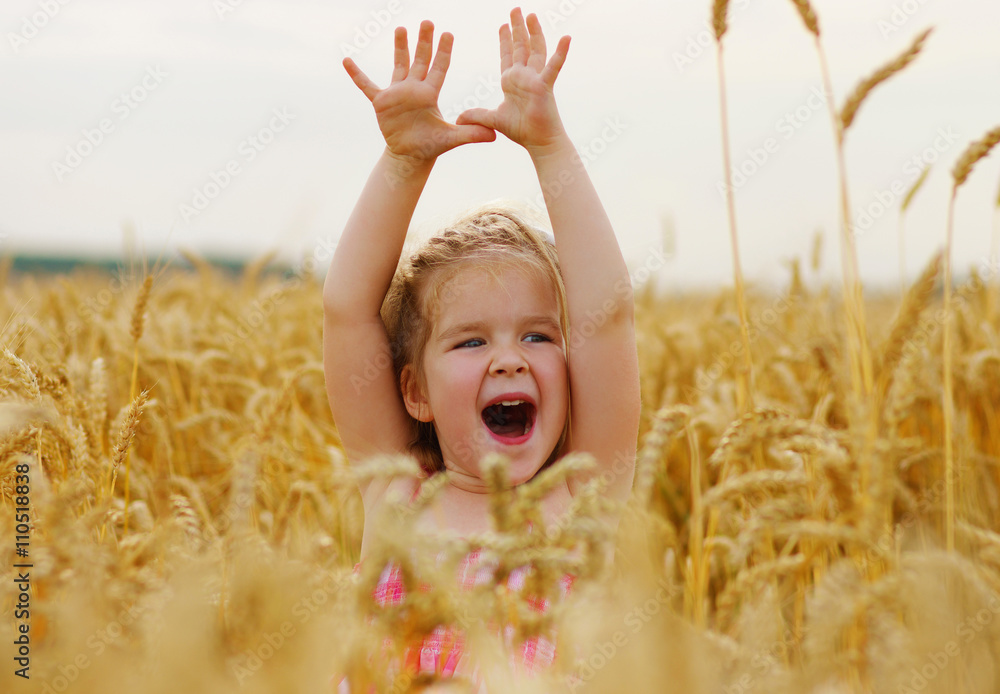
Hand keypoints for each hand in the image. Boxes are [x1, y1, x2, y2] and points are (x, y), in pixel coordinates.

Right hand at [343, 20, 495, 164]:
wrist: (410, 155)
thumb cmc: (431, 145)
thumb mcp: (452, 138)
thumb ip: (471, 133)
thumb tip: (495, 135)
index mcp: (430, 94)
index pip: (439, 68)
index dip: (443, 52)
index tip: (448, 34)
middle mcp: (414, 88)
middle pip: (420, 60)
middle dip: (424, 41)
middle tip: (428, 22)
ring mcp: (397, 93)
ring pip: (398, 65)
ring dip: (399, 48)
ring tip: (401, 28)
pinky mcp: (381, 102)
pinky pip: (366, 85)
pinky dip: (356, 74)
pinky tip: (347, 60)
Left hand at [456, 8, 570, 155]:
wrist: (538, 142)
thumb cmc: (521, 131)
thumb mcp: (492, 119)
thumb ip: (476, 115)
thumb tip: (459, 119)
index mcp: (512, 81)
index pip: (508, 55)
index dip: (505, 40)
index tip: (503, 25)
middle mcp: (524, 76)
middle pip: (521, 46)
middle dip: (517, 28)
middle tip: (515, 9)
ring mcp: (536, 79)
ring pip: (536, 50)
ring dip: (534, 32)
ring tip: (531, 15)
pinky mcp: (545, 86)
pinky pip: (553, 67)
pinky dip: (560, 53)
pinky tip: (566, 37)